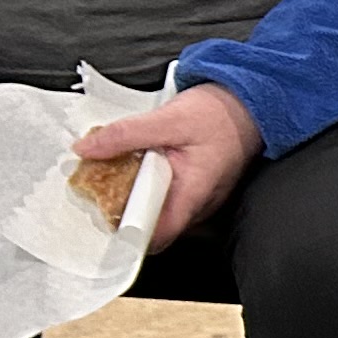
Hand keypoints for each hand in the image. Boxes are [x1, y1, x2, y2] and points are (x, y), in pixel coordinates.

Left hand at [76, 83, 261, 246]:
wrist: (249, 102)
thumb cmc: (220, 113)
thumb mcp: (168, 118)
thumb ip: (126, 134)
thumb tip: (87, 148)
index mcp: (193, 193)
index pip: (158, 234)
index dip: (127, 230)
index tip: (103, 213)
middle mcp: (201, 204)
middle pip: (155, 225)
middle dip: (126, 208)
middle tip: (106, 182)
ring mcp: (202, 198)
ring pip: (162, 211)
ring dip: (138, 196)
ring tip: (126, 170)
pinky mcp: (199, 189)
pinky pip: (170, 198)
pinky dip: (151, 186)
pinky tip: (144, 166)